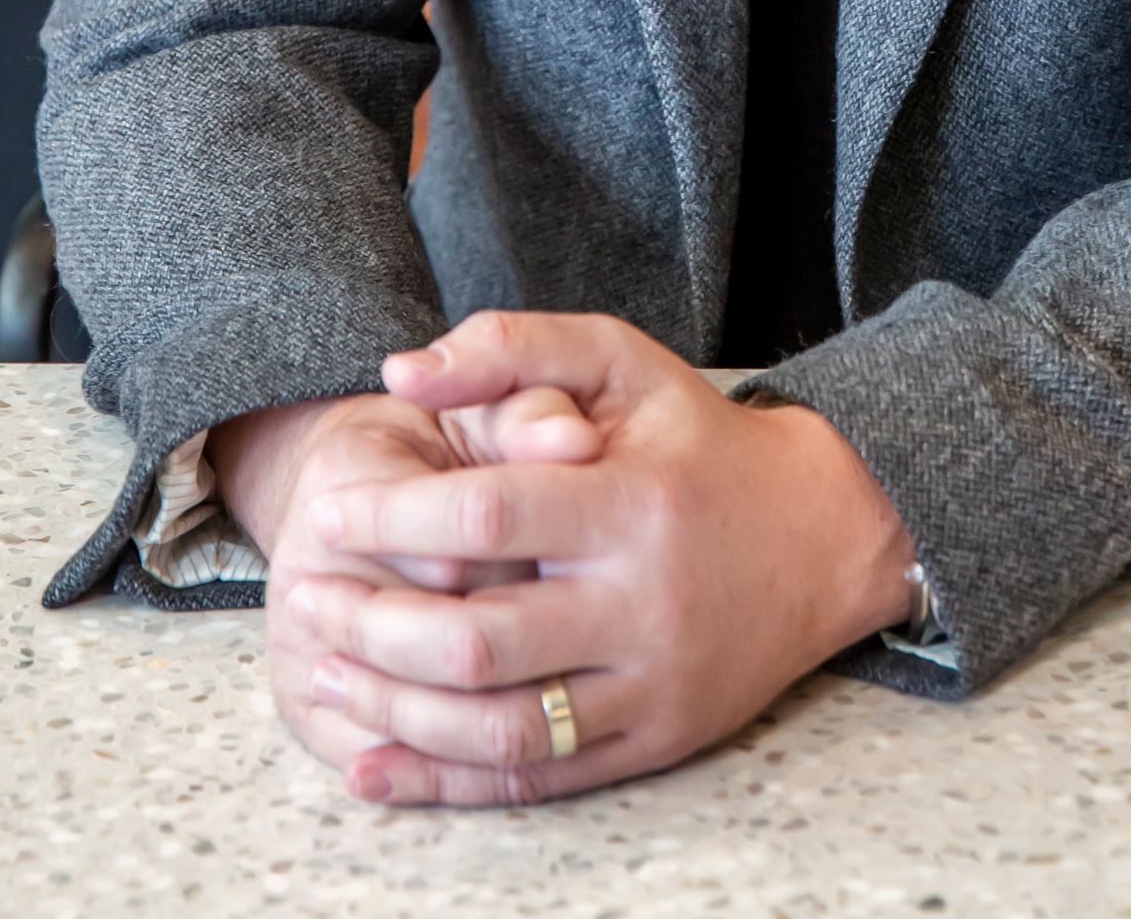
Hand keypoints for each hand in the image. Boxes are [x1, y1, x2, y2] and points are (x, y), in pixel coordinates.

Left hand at [283, 308, 918, 807]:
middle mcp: (644, 603)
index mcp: (634, 501)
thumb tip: (402, 369)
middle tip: (308, 603)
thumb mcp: (620, 361)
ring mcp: (652, 685)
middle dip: (374, 629)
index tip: (328, 516)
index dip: (395, 521)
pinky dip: (443, 783)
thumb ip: (512, 347)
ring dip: (395, 714)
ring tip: (324, 675)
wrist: (822, 533)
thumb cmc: (696, 439)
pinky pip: (537, 781)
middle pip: (482, 641)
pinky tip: (371, 765)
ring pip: (501, 729)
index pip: (491, 518)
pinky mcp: (656, 741)